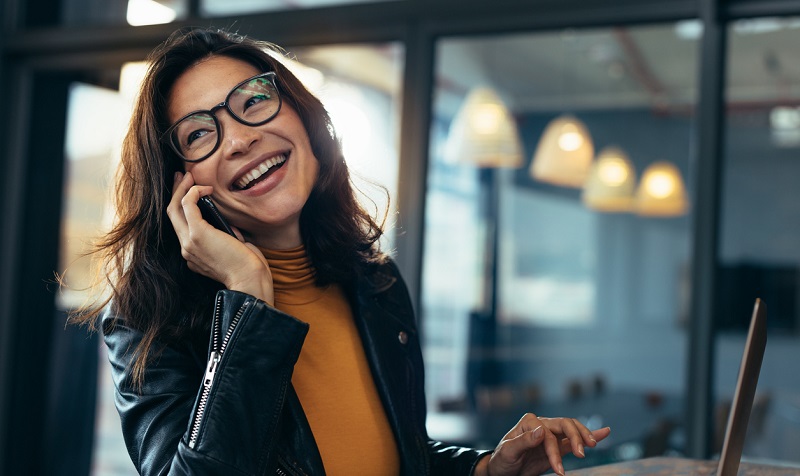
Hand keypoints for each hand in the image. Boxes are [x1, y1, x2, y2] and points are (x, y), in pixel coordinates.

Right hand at [167, 171, 274, 304]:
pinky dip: (194, 192)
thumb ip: (225, 238)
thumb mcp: (233, 250)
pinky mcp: (197, 234)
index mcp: (193, 254)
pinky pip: (188, 205)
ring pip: (175, 208)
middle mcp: (186, 249)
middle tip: (181, 176)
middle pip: (172, 215)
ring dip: (182, 189)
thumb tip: (227, 227)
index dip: (182, 207)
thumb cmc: (248, 267)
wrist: (250, 280)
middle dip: (175, 193)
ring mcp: (189, 242)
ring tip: (189, 175)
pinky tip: (205, 187)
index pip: (181, 227)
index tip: (189, 192)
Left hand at [473, 413, 610, 475]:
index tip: (558, 469)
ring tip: (593, 445)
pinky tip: (604, 432)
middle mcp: (541, 424)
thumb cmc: (502, 460)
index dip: (554, 450)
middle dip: (576, 437)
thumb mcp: (507, 452)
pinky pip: (574, 440)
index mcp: (529, 422)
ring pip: (572, 429)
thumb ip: (523, 441)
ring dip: (584, 436)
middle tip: (582, 453)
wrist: (502, 471)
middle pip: (565, 424)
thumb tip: (541, 430)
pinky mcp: (557, 446)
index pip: (547, 433)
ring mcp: (551, 434)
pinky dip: (590, 435)